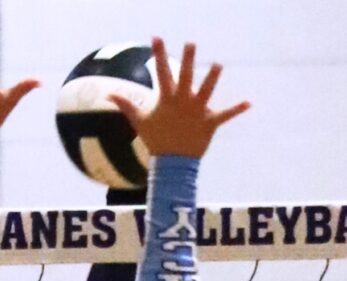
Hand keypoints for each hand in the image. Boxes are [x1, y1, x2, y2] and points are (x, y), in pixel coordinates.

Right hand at [108, 38, 249, 158]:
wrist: (171, 165)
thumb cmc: (156, 141)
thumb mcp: (140, 122)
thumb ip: (126, 106)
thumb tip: (108, 95)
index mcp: (167, 100)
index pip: (161, 72)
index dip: (158, 54)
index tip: (156, 38)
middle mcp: (183, 102)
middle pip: (185, 77)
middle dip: (187, 59)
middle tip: (190, 44)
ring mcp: (197, 112)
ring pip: (206, 91)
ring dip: (212, 78)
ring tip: (218, 65)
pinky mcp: (209, 123)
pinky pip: (225, 115)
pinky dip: (236, 109)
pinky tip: (249, 103)